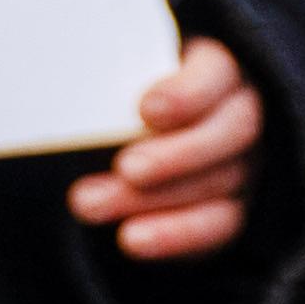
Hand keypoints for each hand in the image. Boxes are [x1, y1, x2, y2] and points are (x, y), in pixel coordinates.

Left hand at [64, 36, 262, 258]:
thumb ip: (112, 73)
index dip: (188, 94)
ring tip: (92, 204)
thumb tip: (59, 79)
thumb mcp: (127, 67)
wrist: (149, 126)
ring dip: (154, 200)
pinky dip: (173, 235)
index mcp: (220, 65)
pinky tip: (131, 238)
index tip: (144, 109)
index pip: (220, 73)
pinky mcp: (233, 208)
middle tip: (126, 167)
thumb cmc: (133, 85)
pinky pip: (215, 226)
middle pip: (229, 133)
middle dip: (176, 154)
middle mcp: (243, 113)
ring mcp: (245, 163)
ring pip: (217, 183)